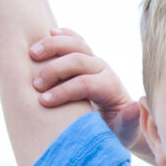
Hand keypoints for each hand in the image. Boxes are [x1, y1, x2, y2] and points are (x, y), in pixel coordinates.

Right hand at [29, 29, 146, 149]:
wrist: (116, 122)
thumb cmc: (114, 132)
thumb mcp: (123, 132)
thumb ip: (129, 121)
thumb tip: (134, 106)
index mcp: (110, 87)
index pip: (85, 83)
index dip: (63, 91)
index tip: (43, 102)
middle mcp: (102, 69)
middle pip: (78, 59)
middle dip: (54, 70)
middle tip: (35, 85)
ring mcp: (93, 60)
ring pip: (75, 44)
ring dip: (53, 46)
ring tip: (32, 54)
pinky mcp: (84, 57)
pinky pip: (74, 39)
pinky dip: (61, 34)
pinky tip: (46, 32)